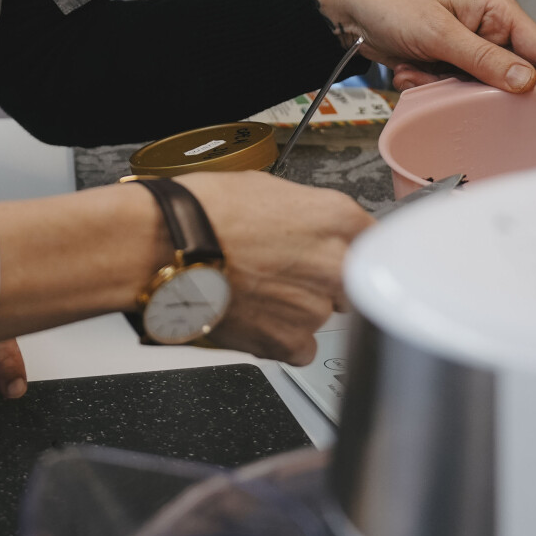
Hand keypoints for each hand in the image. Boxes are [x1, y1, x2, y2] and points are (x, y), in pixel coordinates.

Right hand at [182, 171, 373, 364]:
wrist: (164, 247)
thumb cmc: (203, 211)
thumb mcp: (264, 189)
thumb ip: (305, 213)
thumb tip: (307, 226)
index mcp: (338, 219)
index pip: (371, 241)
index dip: (345, 248)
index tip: (331, 252)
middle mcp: (337, 264)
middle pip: (350, 282)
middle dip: (323, 280)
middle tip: (285, 271)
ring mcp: (316, 307)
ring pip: (322, 315)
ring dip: (296, 308)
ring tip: (254, 290)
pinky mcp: (290, 341)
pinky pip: (300, 346)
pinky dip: (280, 337)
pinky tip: (253, 315)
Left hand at [302, 0, 535, 92]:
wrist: (346, 10)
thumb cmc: (389, 2)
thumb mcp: (438, 32)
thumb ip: (484, 59)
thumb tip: (527, 81)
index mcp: (497, 8)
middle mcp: (489, 28)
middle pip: (511, 76)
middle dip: (480, 87)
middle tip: (452, 82)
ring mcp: (468, 49)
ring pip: (480, 90)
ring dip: (448, 88)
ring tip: (419, 68)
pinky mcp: (448, 65)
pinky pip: (454, 91)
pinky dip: (431, 87)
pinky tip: (409, 70)